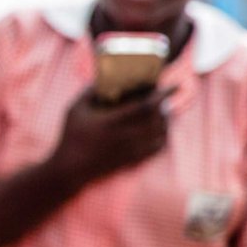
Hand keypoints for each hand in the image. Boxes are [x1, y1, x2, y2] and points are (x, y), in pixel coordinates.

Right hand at [50, 86, 173, 187]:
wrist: (71, 168)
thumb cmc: (71, 137)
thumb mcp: (73, 110)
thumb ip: (87, 92)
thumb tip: (100, 78)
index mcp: (113, 121)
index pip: (146, 105)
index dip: (163, 94)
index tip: (175, 84)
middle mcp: (126, 136)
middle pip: (158, 118)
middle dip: (165, 104)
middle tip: (164, 95)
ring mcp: (132, 149)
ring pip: (161, 133)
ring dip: (166, 120)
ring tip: (163, 111)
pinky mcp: (133, 159)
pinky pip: (158, 148)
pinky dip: (164, 137)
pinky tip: (159, 130)